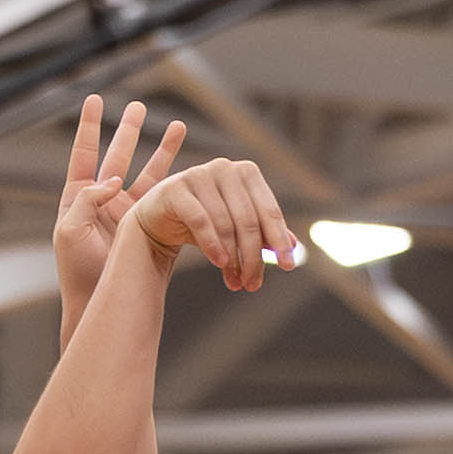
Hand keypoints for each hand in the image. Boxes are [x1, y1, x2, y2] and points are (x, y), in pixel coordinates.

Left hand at [48, 95, 184, 313]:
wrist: (99, 301)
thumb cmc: (77, 272)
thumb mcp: (71, 232)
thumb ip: (86, 200)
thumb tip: (112, 179)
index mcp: (78, 196)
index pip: (84, 153)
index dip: (89, 126)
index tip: (93, 99)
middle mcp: (104, 199)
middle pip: (118, 155)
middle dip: (129, 130)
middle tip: (139, 106)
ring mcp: (127, 212)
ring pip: (147, 172)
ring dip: (162, 150)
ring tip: (178, 126)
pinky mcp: (147, 226)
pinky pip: (165, 198)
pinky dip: (177, 182)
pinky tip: (191, 167)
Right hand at [128, 155, 295, 287]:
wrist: (159, 218)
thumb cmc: (202, 221)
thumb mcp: (235, 226)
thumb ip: (263, 232)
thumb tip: (293, 247)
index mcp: (246, 172)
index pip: (269, 210)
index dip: (279, 240)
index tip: (288, 266)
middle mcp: (224, 168)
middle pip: (248, 221)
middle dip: (253, 257)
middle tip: (253, 284)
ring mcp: (198, 175)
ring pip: (225, 225)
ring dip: (233, 259)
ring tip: (235, 282)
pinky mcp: (176, 188)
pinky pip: (201, 221)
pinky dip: (212, 245)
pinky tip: (219, 264)